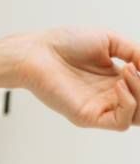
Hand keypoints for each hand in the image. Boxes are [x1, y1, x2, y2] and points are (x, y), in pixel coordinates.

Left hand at [9, 26, 139, 130]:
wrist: (34, 51)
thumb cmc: (64, 43)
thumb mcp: (109, 41)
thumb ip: (136, 52)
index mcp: (116, 79)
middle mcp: (110, 96)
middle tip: (137, 68)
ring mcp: (100, 107)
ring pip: (139, 116)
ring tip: (127, 70)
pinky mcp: (88, 117)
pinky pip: (120, 122)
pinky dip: (128, 104)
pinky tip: (118, 84)